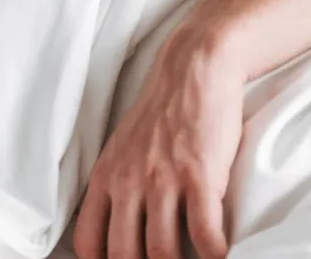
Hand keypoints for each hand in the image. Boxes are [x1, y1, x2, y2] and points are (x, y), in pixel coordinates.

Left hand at [73, 27, 244, 258]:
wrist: (192, 70)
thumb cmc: (161, 114)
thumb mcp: (121, 150)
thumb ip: (116, 188)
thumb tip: (118, 231)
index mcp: (106, 179)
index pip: (89, 242)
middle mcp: (128, 182)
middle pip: (123, 256)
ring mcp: (162, 179)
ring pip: (162, 253)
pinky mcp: (199, 176)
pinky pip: (204, 234)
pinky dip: (214, 254)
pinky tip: (221, 255)